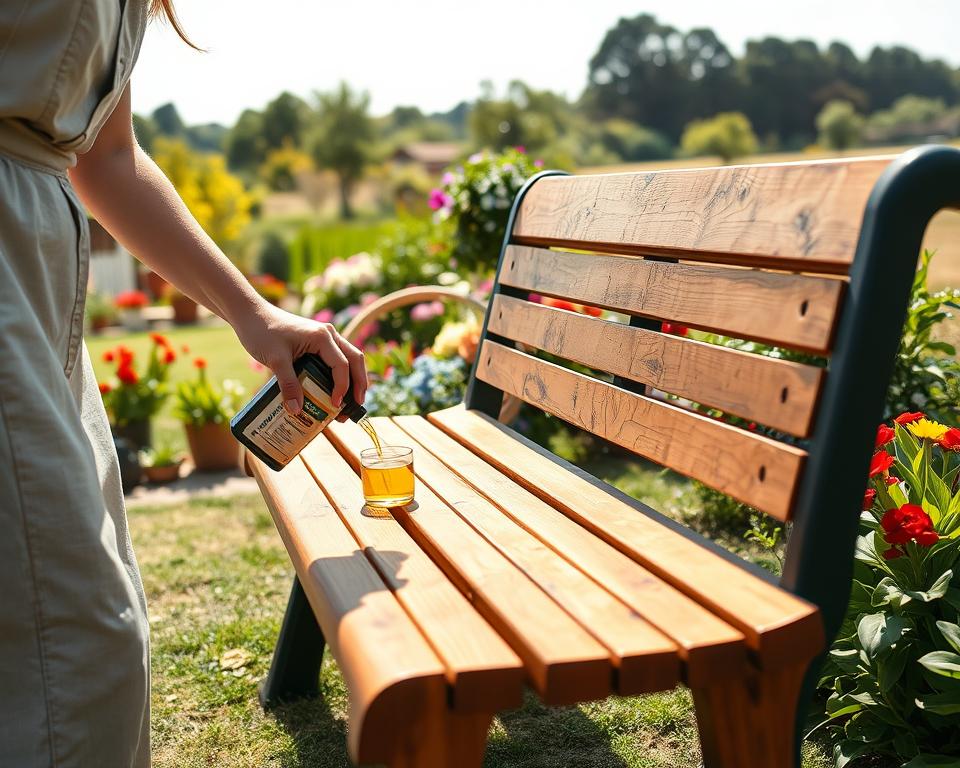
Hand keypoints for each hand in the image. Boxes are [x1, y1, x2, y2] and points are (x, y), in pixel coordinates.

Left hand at [233, 302, 366, 416]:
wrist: (250, 314)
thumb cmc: (262, 332)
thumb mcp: (275, 360)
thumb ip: (288, 385)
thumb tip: (297, 411)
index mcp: (323, 337)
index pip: (342, 365)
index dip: (342, 387)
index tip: (335, 405)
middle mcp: (329, 334)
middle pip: (355, 360)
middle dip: (359, 383)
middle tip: (357, 405)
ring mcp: (325, 336)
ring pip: (349, 358)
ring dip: (353, 379)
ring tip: (351, 401)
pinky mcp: (317, 341)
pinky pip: (337, 357)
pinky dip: (341, 373)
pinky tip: (335, 388)